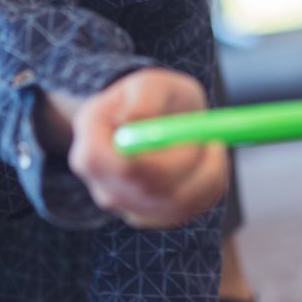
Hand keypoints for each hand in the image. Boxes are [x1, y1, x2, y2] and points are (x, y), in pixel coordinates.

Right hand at [53, 70, 227, 229]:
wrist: (160, 119)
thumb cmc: (154, 99)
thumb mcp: (151, 83)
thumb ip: (143, 97)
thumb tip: (135, 119)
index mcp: (90, 141)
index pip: (101, 162)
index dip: (146, 154)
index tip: (188, 132)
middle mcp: (101, 180)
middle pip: (144, 188)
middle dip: (188, 160)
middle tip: (211, 136)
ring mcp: (124, 205)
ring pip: (174, 203)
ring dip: (206, 172)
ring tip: (210, 143)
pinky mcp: (151, 218)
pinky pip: (188, 210)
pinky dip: (209, 185)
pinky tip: (208, 162)